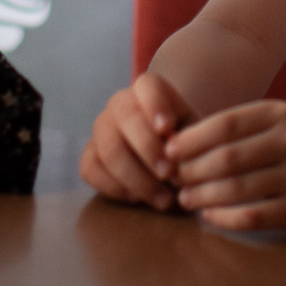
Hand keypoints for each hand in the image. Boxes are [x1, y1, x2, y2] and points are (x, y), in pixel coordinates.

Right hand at [81, 72, 197, 211]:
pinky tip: (138, 198)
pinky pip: (91, 170)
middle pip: (126, 117)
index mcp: (149, 89)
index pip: (147, 86)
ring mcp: (100, 129)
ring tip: (163, 199)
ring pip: (108, 149)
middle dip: (148, 148)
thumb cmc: (185, 141)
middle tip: (169, 174)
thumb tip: (177, 159)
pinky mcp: (89, 155)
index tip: (167, 130)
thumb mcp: (196, 135)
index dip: (155, 106)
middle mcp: (119, 103)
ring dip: (137, 179)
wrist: (167, 155)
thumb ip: (190, 141)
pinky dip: (115, 189)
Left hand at [167, 99, 285, 231]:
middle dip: (192, 171)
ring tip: (185, 199)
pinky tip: (210, 216)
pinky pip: (256, 215)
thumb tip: (180, 144)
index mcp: (279, 114)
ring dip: (204, 196)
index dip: (191, 139)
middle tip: (173, 179)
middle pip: (227, 157)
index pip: (224, 123)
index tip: (169, 151)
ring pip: (238, 188)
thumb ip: (239, 129)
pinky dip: (227, 218)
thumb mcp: (280, 123)